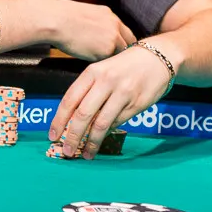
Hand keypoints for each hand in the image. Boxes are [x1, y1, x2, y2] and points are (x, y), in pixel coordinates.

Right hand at [47, 0, 135, 61]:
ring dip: (115, 61)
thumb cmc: (62, 17)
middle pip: (128, 42)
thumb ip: (96, 24)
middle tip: (118, 63)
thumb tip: (95, 35)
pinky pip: (110, 61)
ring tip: (110, 70)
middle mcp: (115, 24)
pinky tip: (99, 69)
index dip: (122, 41)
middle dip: (124, 52)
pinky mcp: (107, 50)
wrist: (57, 20)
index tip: (119, 49)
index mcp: (109, 14)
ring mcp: (113, 37)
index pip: (124, 31)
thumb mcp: (85, 15)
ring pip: (121, 54)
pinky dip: (106, 66)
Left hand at [48, 44, 172, 159]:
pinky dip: (107, 134)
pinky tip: (101, 141)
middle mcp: (106, 82)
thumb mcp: (103, 70)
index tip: (53, 136)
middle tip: (67, 151)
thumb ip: (88, 91)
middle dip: (73, 136)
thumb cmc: (125, 66)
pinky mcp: (136, 104)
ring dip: (91, 142)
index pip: (70, 99)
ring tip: (86, 154)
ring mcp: (122, 93)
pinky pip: (117, 123)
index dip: (59, 120)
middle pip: (83, 114)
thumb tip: (72, 119)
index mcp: (92, 72)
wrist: (158, 57)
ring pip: (101, 123)